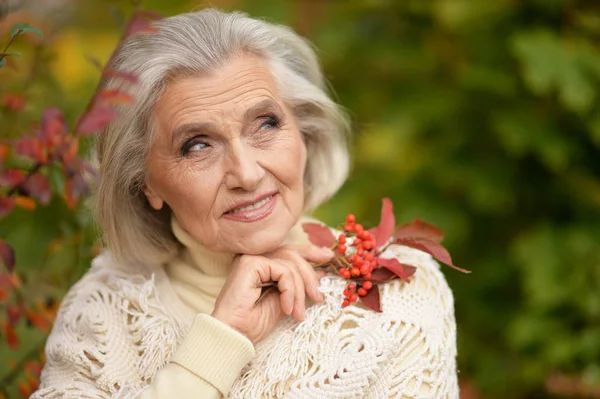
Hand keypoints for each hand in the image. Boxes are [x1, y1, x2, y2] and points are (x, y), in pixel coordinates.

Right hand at [211, 244, 333, 343]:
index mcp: (260, 265)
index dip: (310, 252)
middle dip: (310, 274)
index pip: (289, 251)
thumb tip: (320, 274)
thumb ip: (297, 286)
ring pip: (290, 263)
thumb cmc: (252, 324)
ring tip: (299, 312)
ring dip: (300, 290)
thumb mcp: (284, 302)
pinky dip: (291, 290)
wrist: (234, 335)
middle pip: (292, 254)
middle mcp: (255, 258)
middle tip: (318, 297)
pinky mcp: (251, 263)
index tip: (328, 259)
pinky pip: (283, 270)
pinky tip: (287, 308)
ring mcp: (251, 258)